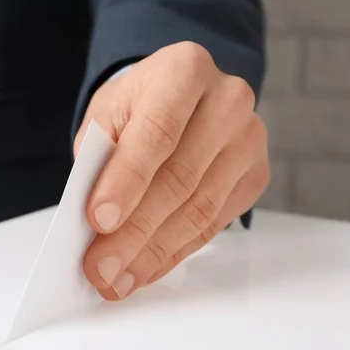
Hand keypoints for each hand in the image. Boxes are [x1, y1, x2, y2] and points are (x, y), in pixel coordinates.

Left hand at [76, 42, 269, 300]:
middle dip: (134, 233)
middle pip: (179, 179)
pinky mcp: (254, 175)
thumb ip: (100, 159)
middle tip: (99, 268)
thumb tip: (95, 226)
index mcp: (184, 71)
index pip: (156, 133)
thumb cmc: (138, 104)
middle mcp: (227, 101)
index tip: (98, 221)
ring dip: (152, 253)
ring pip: (198, 210)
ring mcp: (248, 140)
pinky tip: (144, 268)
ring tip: (116, 279)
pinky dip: (174, 252)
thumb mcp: (108, 115)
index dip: (127, 182)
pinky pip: (213, 225)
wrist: (178, 96)